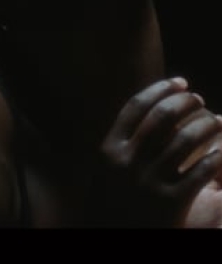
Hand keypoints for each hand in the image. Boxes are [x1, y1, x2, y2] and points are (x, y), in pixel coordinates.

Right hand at [86, 78, 221, 226]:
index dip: (161, 89)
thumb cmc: (115, 199)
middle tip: (198, 98)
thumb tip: (153, 107)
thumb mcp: (108, 168)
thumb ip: (123, 141)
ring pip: (186, 139)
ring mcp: (148, 181)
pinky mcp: (171, 203)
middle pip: (162, 116)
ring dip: (207, 124)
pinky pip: (202, 170)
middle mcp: (127, 161)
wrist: (115, 237)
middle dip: (185, 101)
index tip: (180, 81)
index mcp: (109, 148)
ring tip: (217, 121)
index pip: (137, 106)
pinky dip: (217, 155)